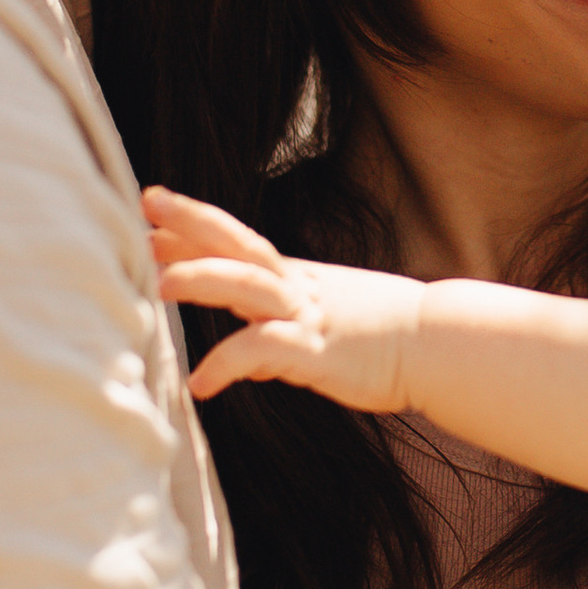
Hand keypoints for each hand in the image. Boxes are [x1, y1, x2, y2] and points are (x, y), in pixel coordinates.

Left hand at [145, 190, 423, 410]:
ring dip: (203, 277)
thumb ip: (278, 335)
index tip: (154, 209)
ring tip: (160, 283)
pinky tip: (199, 384)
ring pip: (246, 285)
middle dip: (192, 222)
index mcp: (297, 277)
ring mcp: (306, 316)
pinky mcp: (315, 351)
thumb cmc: (386, 337)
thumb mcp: (325, 323)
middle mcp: (297, 287)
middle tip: (148, 204)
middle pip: (238, 243)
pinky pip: (262, 351)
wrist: (440, 345)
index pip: (238, 242)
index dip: (195, 226)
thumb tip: (246, 361)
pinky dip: (227, 363)